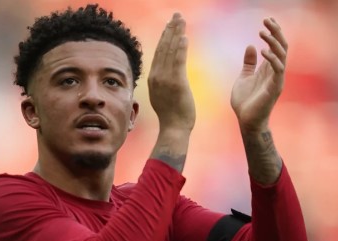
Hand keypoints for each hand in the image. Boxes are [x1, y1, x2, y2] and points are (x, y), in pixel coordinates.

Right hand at [148, 13, 195, 131]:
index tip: (170, 25)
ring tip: (181, 20)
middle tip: (176, 15)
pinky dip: (180, 47)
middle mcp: (157, 76)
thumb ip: (163, 84)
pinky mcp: (176, 82)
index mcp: (153, 79)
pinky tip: (184, 36)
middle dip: (170, 30)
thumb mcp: (163, 97)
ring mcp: (165, 79)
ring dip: (176, 33)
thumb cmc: (172, 116)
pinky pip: (178, 61)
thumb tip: (166, 78)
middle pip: (163, 48)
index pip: (159, 53)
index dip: (164, 37)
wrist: (173, 128)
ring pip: (170, 51)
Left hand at [231, 17, 287, 130]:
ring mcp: (277, 79)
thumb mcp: (244, 77)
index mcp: (268, 69)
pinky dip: (272, 58)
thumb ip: (248, 64)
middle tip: (267, 20)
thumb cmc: (245, 102)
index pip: (275, 46)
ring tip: (262, 32)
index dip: (273, 32)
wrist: (246, 121)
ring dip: (273, 42)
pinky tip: (263, 50)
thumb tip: (250, 46)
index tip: (266, 20)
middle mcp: (275, 72)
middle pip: (281, 46)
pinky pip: (278, 69)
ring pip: (281, 55)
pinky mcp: (275, 87)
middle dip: (275, 32)